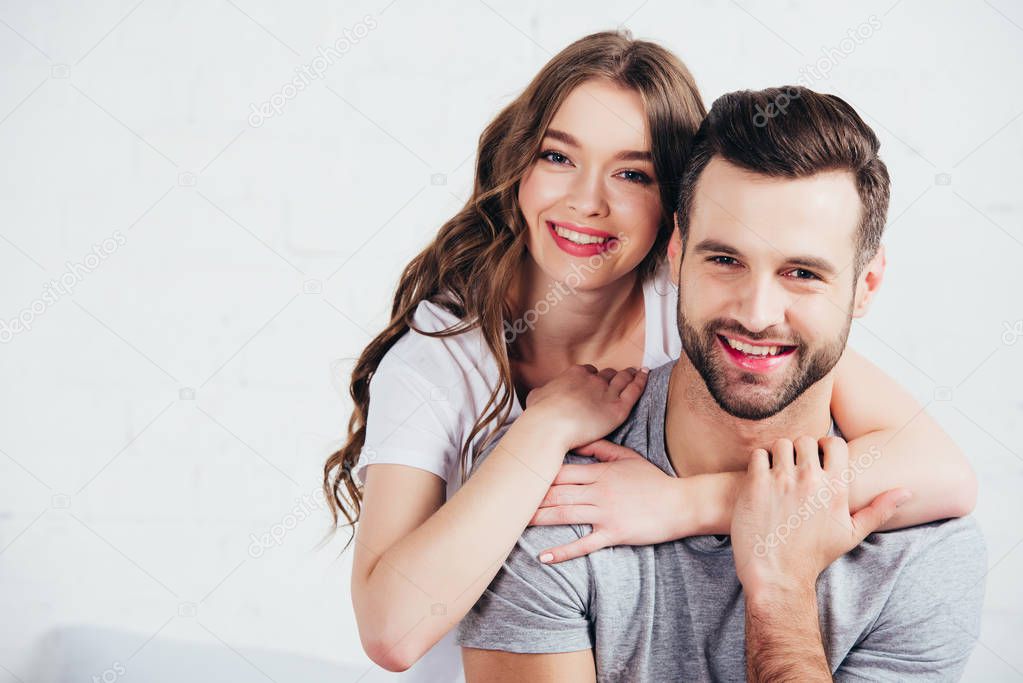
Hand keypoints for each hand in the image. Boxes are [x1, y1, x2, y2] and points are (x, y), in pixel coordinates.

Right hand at [524, 365, 648, 449]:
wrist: (550, 426)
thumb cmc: (540, 415)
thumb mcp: (537, 396)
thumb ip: (543, 392)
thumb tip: (541, 394)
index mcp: (574, 374)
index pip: (588, 371)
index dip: (593, 376)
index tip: (595, 380)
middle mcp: (592, 380)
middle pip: (607, 375)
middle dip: (612, 376)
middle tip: (619, 377)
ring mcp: (606, 393)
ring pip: (622, 380)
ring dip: (629, 375)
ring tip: (636, 372)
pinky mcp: (617, 408)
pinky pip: (634, 391)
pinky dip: (641, 381)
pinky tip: (645, 374)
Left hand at [527, 439, 678, 562]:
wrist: (680, 503)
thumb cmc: (653, 480)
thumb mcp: (628, 457)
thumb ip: (601, 448)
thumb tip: (578, 439)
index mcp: (600, 472)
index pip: (562, 471)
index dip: (539, 474)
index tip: (519, 476)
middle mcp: (599, 491)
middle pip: (558, 493)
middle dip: (532, 498)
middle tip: (508, 502)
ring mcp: (605, 513)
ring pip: (566, 514)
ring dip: (540, 519)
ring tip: (517, 524)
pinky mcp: (613, 533)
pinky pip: (584, 544)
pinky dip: (563, 552)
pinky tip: (544, 557)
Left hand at [731, 436, 911, 601]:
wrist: (777, 574)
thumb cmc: (814, 555)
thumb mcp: (851, 534)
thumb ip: (878, 510)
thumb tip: (907, 492)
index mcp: (835, 487)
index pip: (834, 443)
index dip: (826, 446)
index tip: (818, 458)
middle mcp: (810, 479)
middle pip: (805, 440)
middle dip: (801, 450)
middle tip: (796, 466)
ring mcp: (781, 480)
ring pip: (781, 444)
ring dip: (779, 454)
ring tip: (779, 471)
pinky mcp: (755, 484)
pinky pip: (758, 455)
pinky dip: (759, 462)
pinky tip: (762, 478)